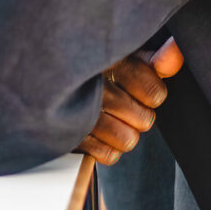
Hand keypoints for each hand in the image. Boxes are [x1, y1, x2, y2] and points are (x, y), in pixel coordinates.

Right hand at [76, 38, 183, 164]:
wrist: (37, 79)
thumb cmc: (90, 69)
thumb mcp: (123, 54)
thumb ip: (155, 56)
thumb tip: (173, 60)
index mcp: (107, 59)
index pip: (153, 93)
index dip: (150, 94)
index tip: (136, 88)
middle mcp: (91, 86)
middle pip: (144, 120)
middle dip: (135, 115)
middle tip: (119, 104)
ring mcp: (76, 113)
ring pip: (127, 139)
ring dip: (120, 133)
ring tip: (106, 119)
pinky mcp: (67, 137)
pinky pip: (108, 155)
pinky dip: (104, 147)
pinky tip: (93, 131)